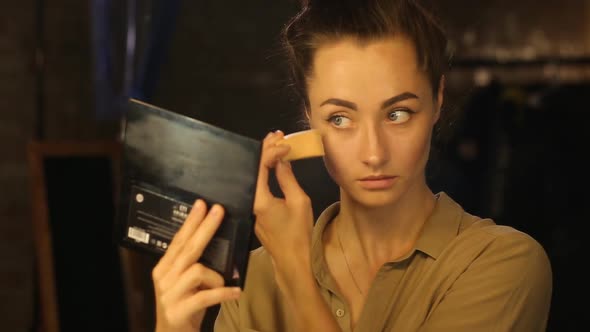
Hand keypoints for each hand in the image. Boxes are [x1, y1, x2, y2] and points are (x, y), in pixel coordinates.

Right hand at [152, 200, 240, 331]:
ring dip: (217, 277)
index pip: (179, 240)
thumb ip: (193, 265)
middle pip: (188, 248)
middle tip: (219, 211)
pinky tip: (235, 292)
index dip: (191, 222)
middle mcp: (164, 278)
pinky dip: (223, 293)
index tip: (202, 204)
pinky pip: (206, 296)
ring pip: (198, 271)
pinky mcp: (178, 311)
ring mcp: (169, 295)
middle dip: (205, 228)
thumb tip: (215, 242)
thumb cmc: (185, 307)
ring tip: (224, 286)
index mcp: (164, 268)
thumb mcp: (185, 283)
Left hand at [253, 131, 314, 291]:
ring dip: (264, 159)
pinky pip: (256, 185)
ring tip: (276, 144)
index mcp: (259, 199)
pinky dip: (264, 171)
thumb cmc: (299, 233)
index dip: (272, 151)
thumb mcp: (299, 201)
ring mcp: (250, 207)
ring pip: (253, 176)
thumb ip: (288, 178)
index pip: (260, 166)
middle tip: (278, 136)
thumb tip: (282, 160)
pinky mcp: (254, 210)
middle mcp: (250, 201)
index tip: (286, 144)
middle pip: (252, 168)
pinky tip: (272, 162)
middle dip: (265, 150)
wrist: (293, 260)